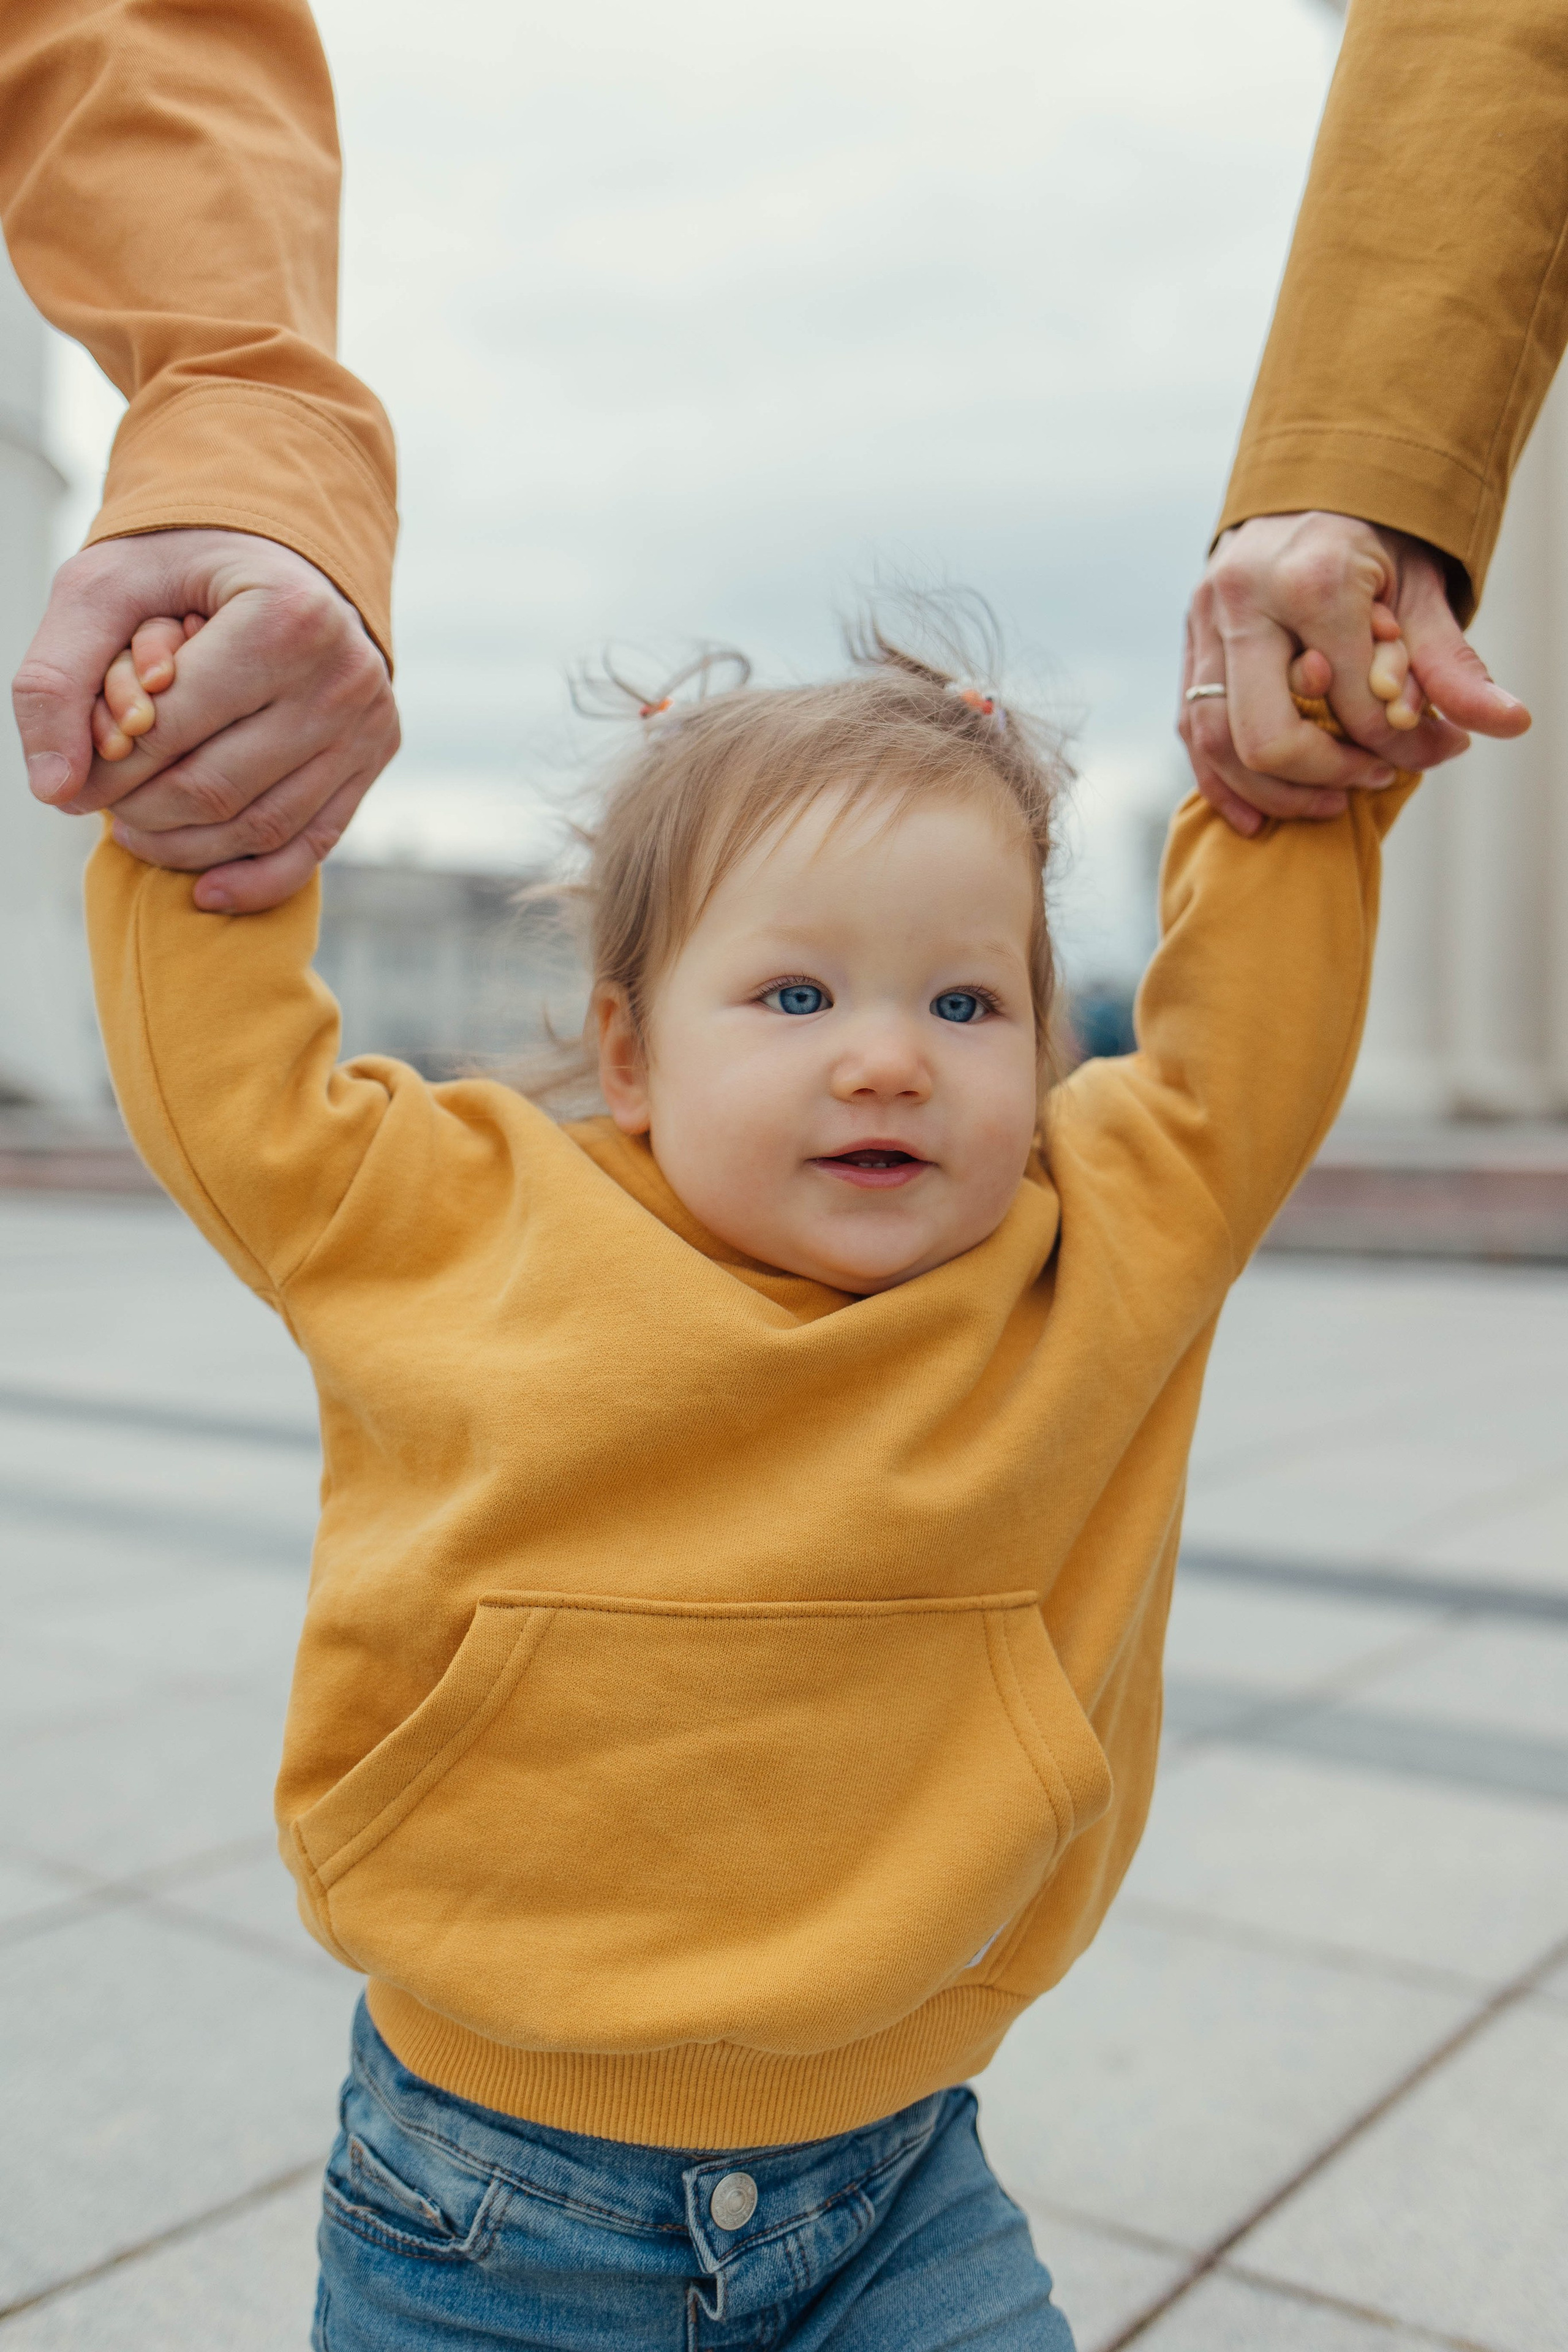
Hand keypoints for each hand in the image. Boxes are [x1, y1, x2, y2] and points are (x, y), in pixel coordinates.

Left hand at [12, 529, 399, 910]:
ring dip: (184, 848)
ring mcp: (367, 722)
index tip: (75, 781)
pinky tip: (203, 890)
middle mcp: (341, 674)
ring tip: (136, 832)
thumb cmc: (184, 566)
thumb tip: (55, 789)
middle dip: (142, 811)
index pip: (172, 728)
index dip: (109, 769)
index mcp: (282, 616)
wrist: (280, 551)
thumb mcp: (104, 588)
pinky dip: (255, 882)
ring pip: (262, 826)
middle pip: (216, 786)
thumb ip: (57, 677)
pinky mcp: (374, 756)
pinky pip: (314, 845)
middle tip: (104, 806)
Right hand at [1179, 512, 1530, 835]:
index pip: (1353, 705)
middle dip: (1323, 775)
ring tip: (1325, 801)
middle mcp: (1245, 600)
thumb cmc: (1375, 536)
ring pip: (1215, 741)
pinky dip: (1221, 780)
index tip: (1435, 750)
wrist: (1312, 484)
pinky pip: (1190, 727)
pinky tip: (1256, 815)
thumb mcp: (1422, 589)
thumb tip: (1509, 722)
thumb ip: (1453, 664)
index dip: (1399, 746)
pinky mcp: (1189, 640)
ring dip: (1272, 791)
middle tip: (1366, 781)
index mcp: (1312, 580)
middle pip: (1266, 736)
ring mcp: (1204, 620)